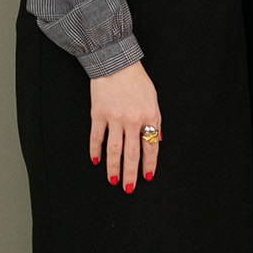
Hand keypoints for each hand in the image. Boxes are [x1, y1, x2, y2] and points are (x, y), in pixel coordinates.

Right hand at [88, 61, 160, 192]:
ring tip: (114, 180)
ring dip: (113, 168)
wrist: (116, 64)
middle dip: (131, 172)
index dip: (149, 164)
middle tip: (129, 188)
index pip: (151, 146)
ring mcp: (114, 118)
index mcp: (150, 116)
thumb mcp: (154, 100)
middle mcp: (133, 120)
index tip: (147, 177)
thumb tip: (158, 140)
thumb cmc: (137, 82)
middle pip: (132, 153)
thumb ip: (155, 122)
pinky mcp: (98, 115)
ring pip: (113, 150)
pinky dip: (95, 151)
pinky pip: (96, 138)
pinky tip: (96, 161)